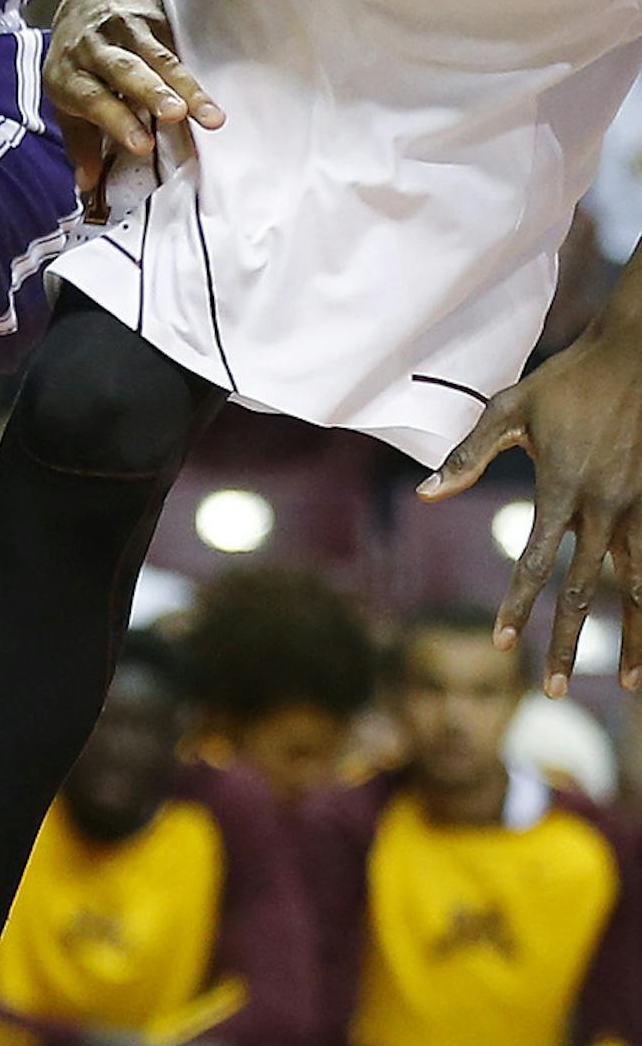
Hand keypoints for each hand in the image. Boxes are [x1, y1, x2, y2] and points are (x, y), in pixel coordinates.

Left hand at [46, 0, 222, 213]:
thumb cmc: (79, 50)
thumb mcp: (65, 89)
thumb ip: (79, 140)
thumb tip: (85, 188)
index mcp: (68, 73)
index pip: (91, 98)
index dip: (115, 120)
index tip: (142, 145)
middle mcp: (94, 49)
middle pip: (124, 71)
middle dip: (150, 93)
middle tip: (174, 116)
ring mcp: (125, 30)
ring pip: (158, 60)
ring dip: (184, 87)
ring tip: (208, 114)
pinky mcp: (154, 19)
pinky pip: (176, 48)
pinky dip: (195, 70)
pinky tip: (214, 93)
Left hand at [420, 312, 641, 691]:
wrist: (637, 353)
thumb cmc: (566, 380)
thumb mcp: (509, 408)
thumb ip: (469, 455)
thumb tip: (426, 495)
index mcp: (560, 487)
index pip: (535, 562)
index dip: (517, 606)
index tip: (503, 643)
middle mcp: (602, 505)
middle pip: (584, 591)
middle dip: (567, 643)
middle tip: (550, 691)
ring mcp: (636, 506)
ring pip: (635, 588)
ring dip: (630, 639)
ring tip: (626, 685)